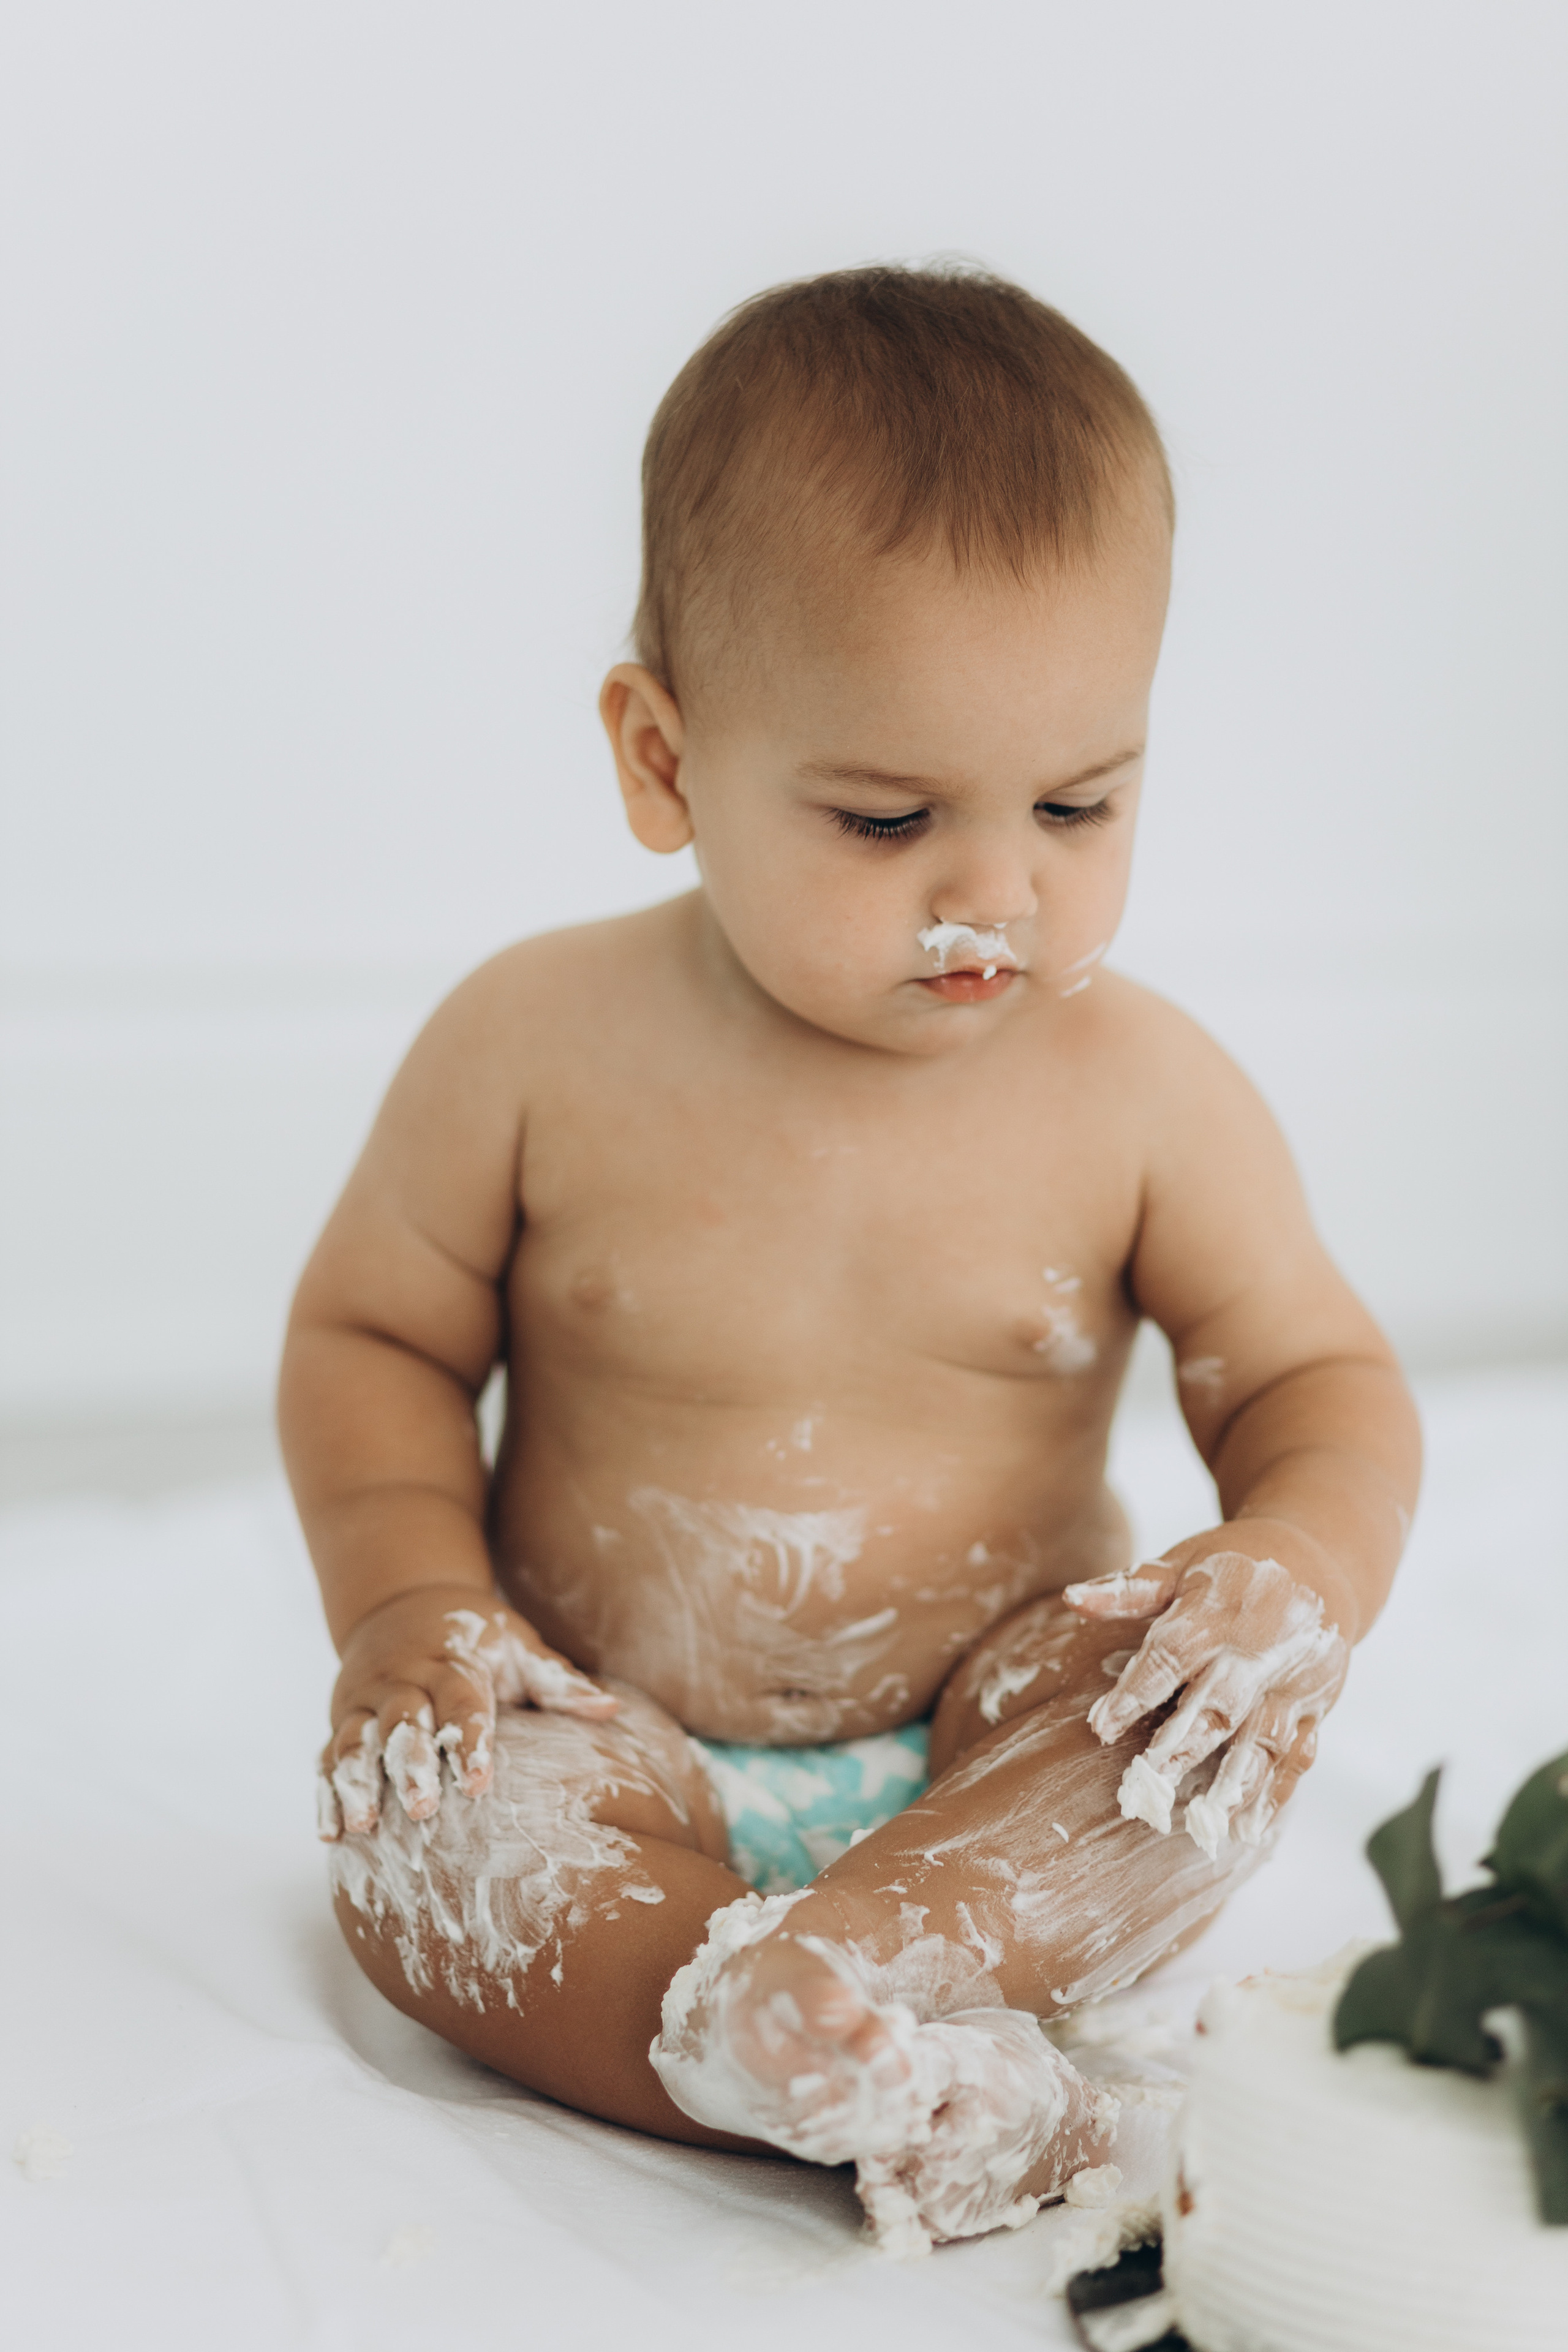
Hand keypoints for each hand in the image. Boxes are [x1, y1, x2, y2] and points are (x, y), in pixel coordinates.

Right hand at [316, 1588, 616, 1839]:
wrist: (402, 1601)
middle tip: (422, 1810)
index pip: (462, 1702)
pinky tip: (330, 1835)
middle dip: (410, 1766)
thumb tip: (610, 1711)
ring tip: (362, 1825)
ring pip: (357, 1741)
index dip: (470, 1741)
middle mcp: (403, 1680)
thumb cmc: (475, 1634)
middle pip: (404, 1722)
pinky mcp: (342, 1721)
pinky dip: (325, 1795)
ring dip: (356, 1782)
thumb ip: (557, 1680)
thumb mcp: (516, 1644)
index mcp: (451, 1662)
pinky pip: (328, 1758)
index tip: (480, 1782)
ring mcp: (366, 1702)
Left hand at [1062, 1547, 1348, 1857]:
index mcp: (1215, 1612)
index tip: (1101, 1727)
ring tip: (1206, 1823)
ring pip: (1263, 1737)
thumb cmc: (1234, 1565)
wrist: (1320, 1558)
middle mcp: (1257, 1649)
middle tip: (1146, 1788)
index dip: (1136, 1692)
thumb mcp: (1183, 1562)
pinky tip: (1252, 1826)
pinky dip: (1278, 1790)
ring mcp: (1292, 1679)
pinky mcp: (1316, 1702)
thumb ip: (1131, 1587)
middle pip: (1218, 1705)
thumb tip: (1073, 1597)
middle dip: (1182, 1748)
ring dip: (1235, 1782)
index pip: (1171, 1657)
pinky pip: (1299, 1750)